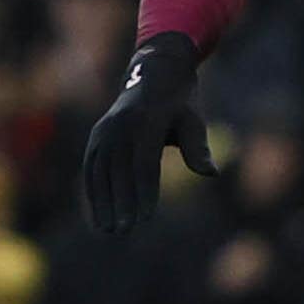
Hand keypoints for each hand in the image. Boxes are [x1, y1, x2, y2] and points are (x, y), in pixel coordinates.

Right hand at [78, 33, 210, 236]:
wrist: (155, 71)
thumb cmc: (181, 102)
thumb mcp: (194, 119)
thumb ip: (197, 147)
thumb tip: (211, 173)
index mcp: (147, 120)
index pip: (144, 163)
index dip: (144, 192)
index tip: (145, 219)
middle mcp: (122, 124)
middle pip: (119, 170)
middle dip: (121, 203)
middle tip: (124, 231)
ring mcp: (106, 128)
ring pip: (101, 170)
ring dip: (102, 201)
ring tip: (107, 230)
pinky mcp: (97, 134)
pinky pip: (92, 165)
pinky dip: (92, 190)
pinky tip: (97, 212)